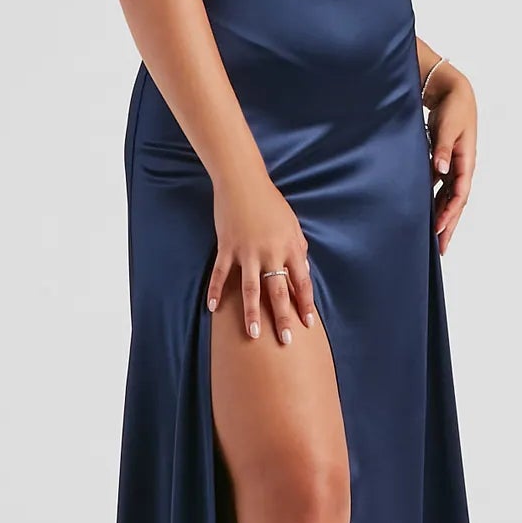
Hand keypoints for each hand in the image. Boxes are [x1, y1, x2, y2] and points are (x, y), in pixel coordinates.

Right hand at [206, 169, 317, 341]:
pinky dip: (216, 291)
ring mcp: (247, 251)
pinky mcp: (226, 247)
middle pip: (278, 291)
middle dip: (283, 317)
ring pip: (250, 288)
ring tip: (253, 334)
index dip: (305, 304)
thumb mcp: (291, 223)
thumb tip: (303, 271)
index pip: (301, 282)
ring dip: (252, 313)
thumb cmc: (270, 202)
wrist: (243, 181)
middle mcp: (270, 252)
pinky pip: (221, 274)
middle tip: (286, 341)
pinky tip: (213, 308)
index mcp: (290, 246)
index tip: (308, 324)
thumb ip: (298, 247)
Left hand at [424, 68, 475, 255]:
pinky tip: (428, 214)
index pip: (459, 194)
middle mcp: (462, 167)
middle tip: (441, 248)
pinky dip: (436, 202)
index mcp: (466, 161)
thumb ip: (441, 148)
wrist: (454, 93)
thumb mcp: (447, 127)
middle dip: (449, 226)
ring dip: (443, 217)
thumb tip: (441, 169)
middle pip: (456, 203)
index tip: (437, 228)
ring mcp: (454, 166)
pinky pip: (442, 188)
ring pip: (449, 199)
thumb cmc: (453, 108)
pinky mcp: (445, 162)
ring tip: (435, 238)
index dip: (449, 213)